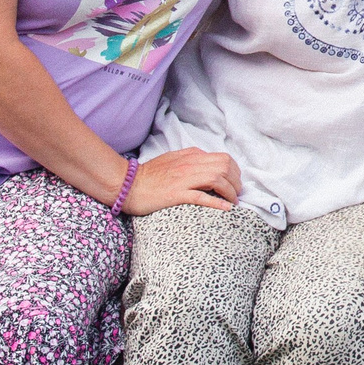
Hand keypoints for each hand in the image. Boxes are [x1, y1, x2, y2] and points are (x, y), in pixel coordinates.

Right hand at [123, 148, 242, 215]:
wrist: (127, 184)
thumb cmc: (149, 175)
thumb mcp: (173, 159)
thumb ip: (191, 159)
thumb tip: (208, 163)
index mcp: (191, 155)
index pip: (224, 158)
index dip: (235, 172)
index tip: (235, 183)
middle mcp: (189, 164)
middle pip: (225, 167)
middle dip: (236, 181)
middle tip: (236, 194)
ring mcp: (183, 179)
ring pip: (217, 179)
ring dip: (230, 192)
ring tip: (233, 202)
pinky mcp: (176, 194)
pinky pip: (201, 196)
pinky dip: (217, 203)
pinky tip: (226, 208)